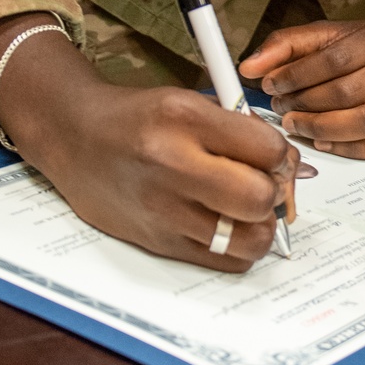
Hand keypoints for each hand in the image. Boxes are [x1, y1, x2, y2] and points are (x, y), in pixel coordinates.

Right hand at [0, 16, 297, 270]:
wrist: (75, 137)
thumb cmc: (137, 118)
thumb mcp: (189, 102)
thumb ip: (239, 130)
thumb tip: (289, 164)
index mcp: (185, 118)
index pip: (267, 148)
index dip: (280, 154)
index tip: (274, 155)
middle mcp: (172, 164)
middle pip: (259, 197)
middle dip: (274, 191)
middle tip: (265, 183)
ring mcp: (164, 209)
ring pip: (248, 239)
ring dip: (261, 225)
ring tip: (248, 208)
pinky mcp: (158, 242)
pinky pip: (225, 262)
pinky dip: (238, 248)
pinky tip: (228, 225)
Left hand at [239, 0, 364, 158]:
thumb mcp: (333, 33)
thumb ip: (288, 45)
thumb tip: (249, 67)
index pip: (336, 58)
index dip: (298, 75)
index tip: (272, 85)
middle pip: (349, 93)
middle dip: (307, 105)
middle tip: (282, 111)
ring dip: (324, 130)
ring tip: (298, 128)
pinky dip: (350, 149)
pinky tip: (325, 144)